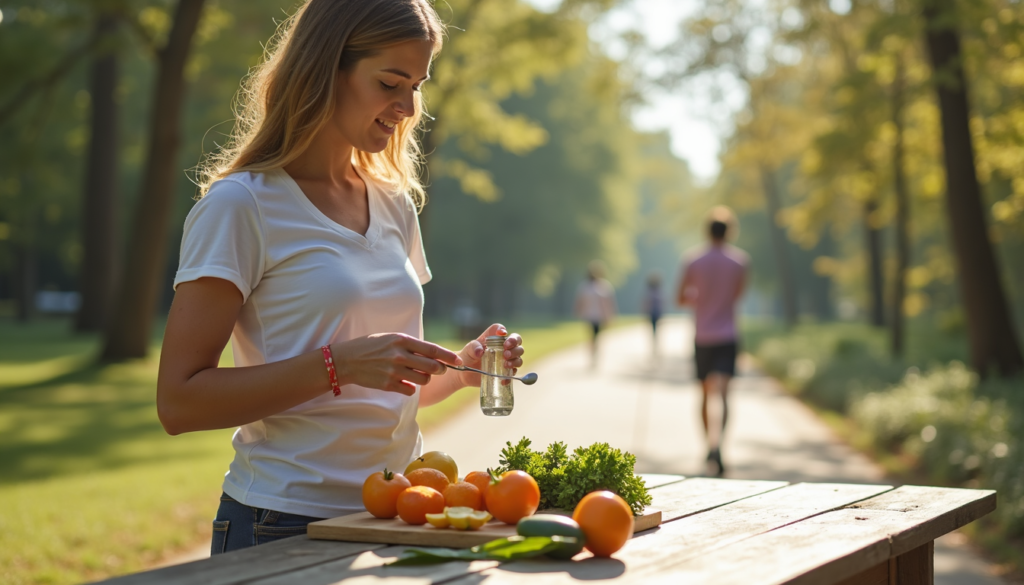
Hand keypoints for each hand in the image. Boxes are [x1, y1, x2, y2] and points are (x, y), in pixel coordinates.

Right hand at [331, 333, 460, 395]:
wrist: (347, 360)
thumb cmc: (371, 347)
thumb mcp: (391, 339)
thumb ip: (411, 345)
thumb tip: (434, 354)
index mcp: (402, 340)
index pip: (432, 349)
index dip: (448, 356)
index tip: (459, 361)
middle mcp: (399, 355)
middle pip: (432, 366)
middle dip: (440, 369)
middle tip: (438, 369)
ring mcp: (394, 371)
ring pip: (423, 379)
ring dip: (424, 379)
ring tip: (417, 374)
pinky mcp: (388, 384)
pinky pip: (410, 390)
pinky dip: (410, 388)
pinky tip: (403, 382)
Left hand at [455, 323, 524, 387]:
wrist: (464, 373)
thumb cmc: (467, 357)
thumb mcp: (468, 350)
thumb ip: (473, 347)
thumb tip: (480, 351)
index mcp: (493, 338)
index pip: (500, 329)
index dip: (503, 330)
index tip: (502, 334)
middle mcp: (503, 347)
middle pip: (517, 342)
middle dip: (515, 346)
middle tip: (506, 353)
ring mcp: (506, 359)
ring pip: (519, 357)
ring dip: (515, 360)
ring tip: (506, 364)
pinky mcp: (505, 371)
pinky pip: (513, 373)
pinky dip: (510, 376)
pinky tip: (503, 379)